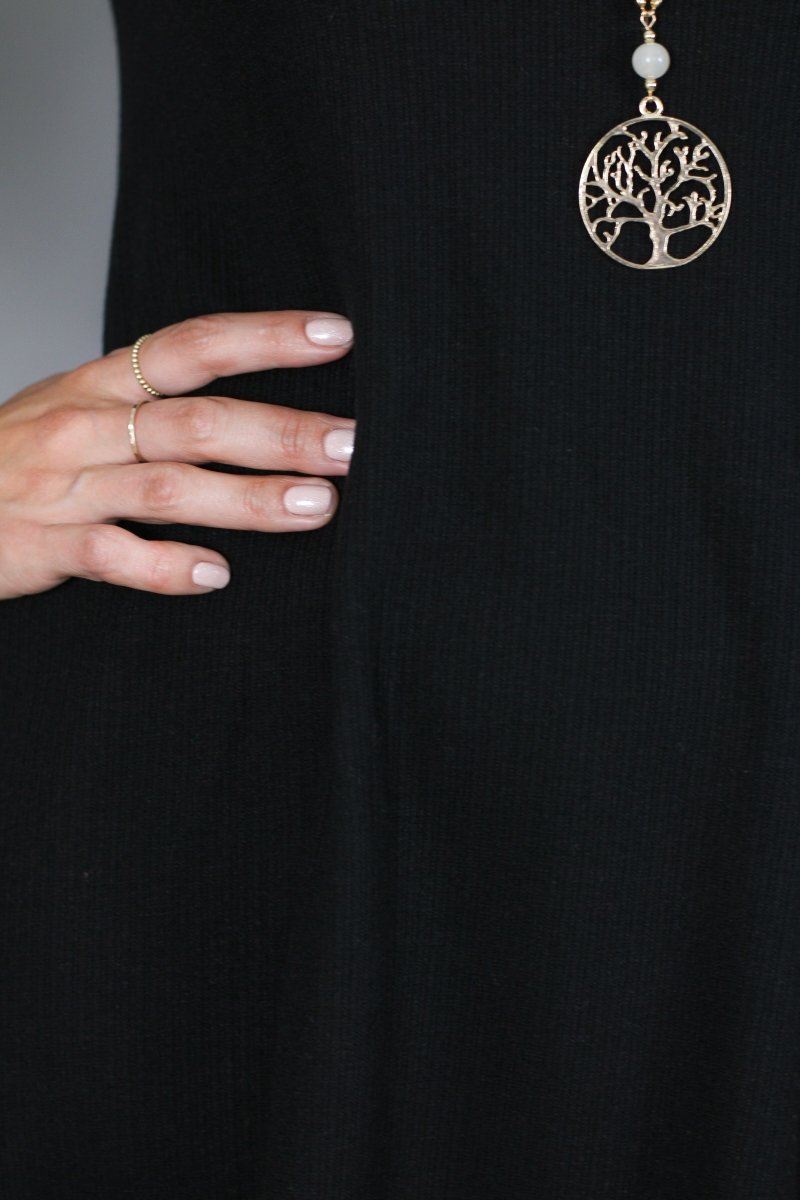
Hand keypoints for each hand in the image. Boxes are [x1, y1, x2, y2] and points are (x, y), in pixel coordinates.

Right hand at [0, 310, 354, 599]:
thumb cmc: (18, 457)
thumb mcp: (79, 408)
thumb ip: (154, 403)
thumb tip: (258, 409)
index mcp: (101, 384)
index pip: (193, 345)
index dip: (266, 337)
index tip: (336, 334)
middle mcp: (87, 425)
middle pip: (198, 421)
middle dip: (281, 431)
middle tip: (353, 446)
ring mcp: (64, 486)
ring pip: (168, 488)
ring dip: (249, 498)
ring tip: (316, 506)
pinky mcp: (43, 544)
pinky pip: (112, 555)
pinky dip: (165, 566)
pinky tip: (218, 575)